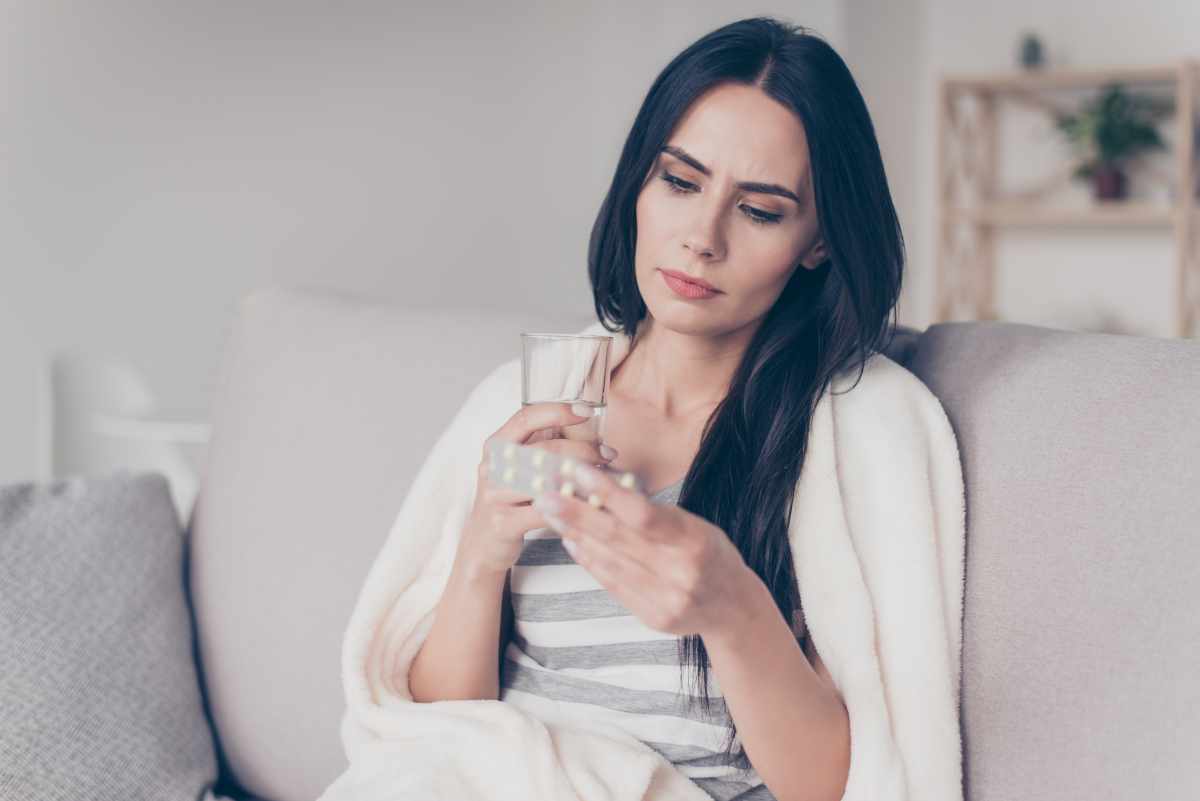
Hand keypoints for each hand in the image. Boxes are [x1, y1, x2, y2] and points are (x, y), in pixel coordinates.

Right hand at [456, 402, 617, 577]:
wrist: (483, 541)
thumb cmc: (509, 498)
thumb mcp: (518, 466)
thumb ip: (542, 445)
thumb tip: (586, 424)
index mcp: (496, 445)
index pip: (526, 417)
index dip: (557, 411)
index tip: (585, 411)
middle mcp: (491, 466)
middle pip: (544, 449)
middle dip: (583, 450)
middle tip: (607, 453)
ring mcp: (495, 495)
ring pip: (547, 481)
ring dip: (581, 479)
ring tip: (604, 478)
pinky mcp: (504, 522)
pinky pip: (546, 512)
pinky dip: (572, 507)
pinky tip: (591, 505)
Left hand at [530, 462, 754, 637]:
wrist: (733, 607)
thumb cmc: (711, 554)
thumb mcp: (695, 525)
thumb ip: (654, 514)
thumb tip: (603, 489)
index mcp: (695, 541)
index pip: (642, 514)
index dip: (606, 493)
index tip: (576, 471)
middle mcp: (681, 572)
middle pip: (618, 539)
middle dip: (577, 514)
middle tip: (546, 494)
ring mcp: (667, 599)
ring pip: (610, 562)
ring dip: (577, 535)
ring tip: (553, 514)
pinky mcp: (654, 618)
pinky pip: (613, 585)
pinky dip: (590, 561)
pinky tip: (572, 542)